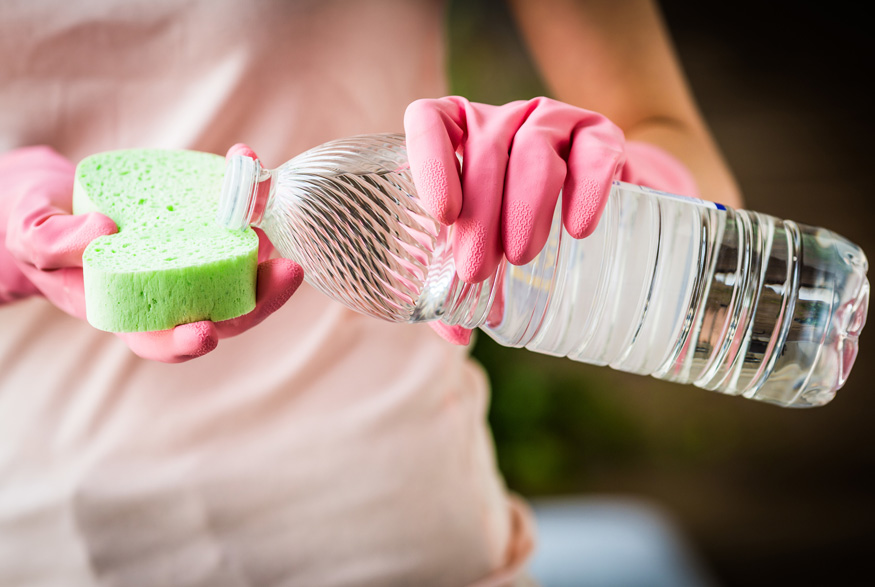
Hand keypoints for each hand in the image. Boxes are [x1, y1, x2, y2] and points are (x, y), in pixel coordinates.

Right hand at [2, 145, 302, 362]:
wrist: (53, 204)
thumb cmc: (43, 236)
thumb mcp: (34, 241)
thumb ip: (57, 243)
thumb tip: (104, 230)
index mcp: (131, 313)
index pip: (164, 341)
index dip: (187, 343)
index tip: (203, 332)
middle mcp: (171, 293)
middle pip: (224, 311)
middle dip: (262, 298)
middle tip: (287, 273)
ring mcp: (191, 261)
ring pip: (238, 266)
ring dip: (264, 241)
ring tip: (268, 203)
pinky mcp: (199, 230)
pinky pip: (228, 220)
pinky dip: (242, 195)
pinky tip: (246, 163)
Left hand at [404, 96, 697, 344]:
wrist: (590, 206)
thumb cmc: (512, 230)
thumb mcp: (478, 252)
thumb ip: (455, 289)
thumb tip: (456, 333)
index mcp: (455, 137)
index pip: (429, 123)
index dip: (430, 160)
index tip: (444, 215)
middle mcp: (500, 120)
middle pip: (485, 148)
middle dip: (480, 213)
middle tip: (477, 270)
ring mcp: (552, 122)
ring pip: (535, 147)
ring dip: (526, 203)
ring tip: (521, 256)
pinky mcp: (600, 135)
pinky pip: (594, 151)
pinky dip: (588, 187)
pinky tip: (578, 227)